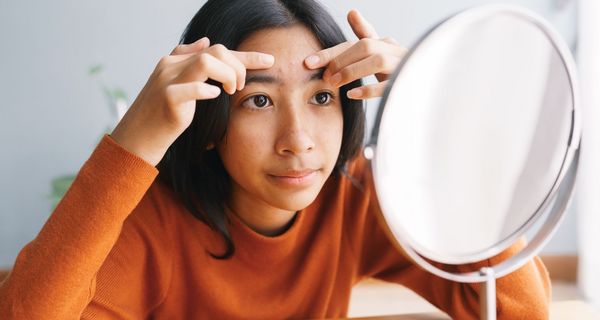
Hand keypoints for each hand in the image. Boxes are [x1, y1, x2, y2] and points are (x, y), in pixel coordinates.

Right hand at [110, 38, 274, 165]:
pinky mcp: (168, 100)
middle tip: (239, 87)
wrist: (136, 138)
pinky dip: (208, 90)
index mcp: (175, 60)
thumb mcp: (174, 84)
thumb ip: (188, 63)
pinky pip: (193, 88)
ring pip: (207, 62)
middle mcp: (171, 66)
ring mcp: (167, 81)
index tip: (269, 62)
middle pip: (216, 51)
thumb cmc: (160, 114)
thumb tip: (205, 41)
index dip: (245, 56)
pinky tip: (215, 96)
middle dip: (238, 67)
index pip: (216, 49)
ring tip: (230, 91)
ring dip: (228, 75)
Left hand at [304, 9, 406, 99]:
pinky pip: (388, 84)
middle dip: (341, 60)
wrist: (428, 87)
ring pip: (377, 60)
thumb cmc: (398, 71)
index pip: (355, 42)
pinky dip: (369, 89)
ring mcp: (403, 65)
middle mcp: (395, 50)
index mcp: (385, 43)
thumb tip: (352, 11)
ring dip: (352, 71)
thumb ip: (364, 37)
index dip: (331, 52)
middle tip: (325, 76)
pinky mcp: (408, 82)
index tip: (308, 62)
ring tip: (335, 83)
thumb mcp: (379, 55)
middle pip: (365, 46)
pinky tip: (352, 94)